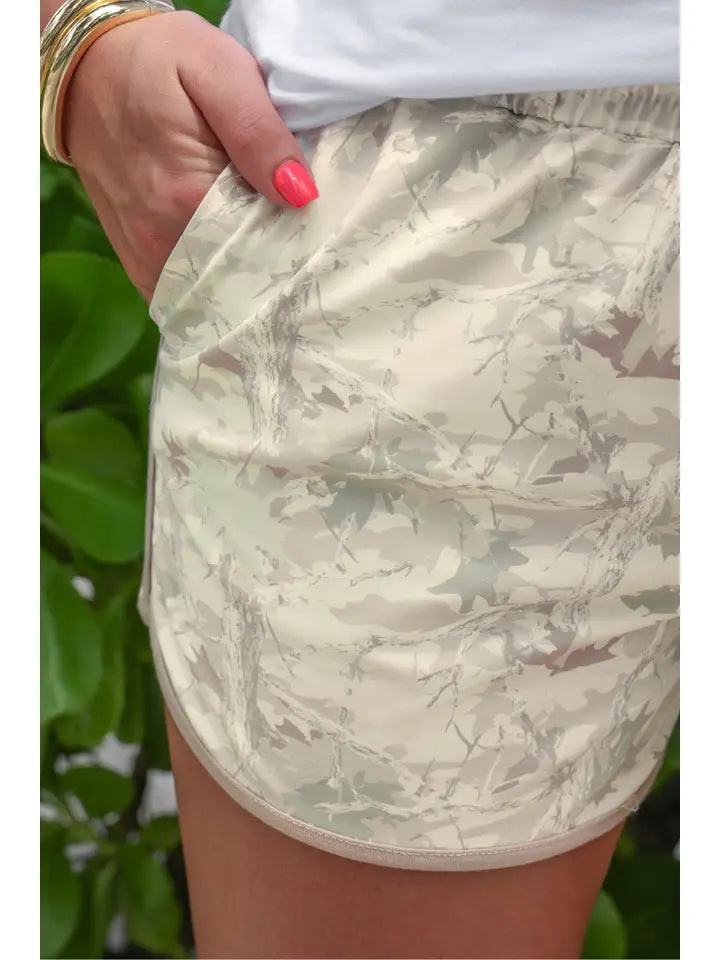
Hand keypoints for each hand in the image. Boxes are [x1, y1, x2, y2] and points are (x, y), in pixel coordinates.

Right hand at [63, 10, 317, 301]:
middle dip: (277, 261)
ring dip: (247, 273)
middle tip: (298, 230)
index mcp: (188, 199)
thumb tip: (301, 195)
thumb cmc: (156, 60)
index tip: (318, 226)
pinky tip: (235, 252)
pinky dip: (218, 280)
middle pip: (244, 277)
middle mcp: (162, 242)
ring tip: (267, 237)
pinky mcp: (140, 265)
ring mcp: (146, 259)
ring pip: (219, 290)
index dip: (299, 240)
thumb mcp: (217, 70)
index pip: (269, 248)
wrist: (85, 65)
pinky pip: (191, 292)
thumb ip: (259, 132)